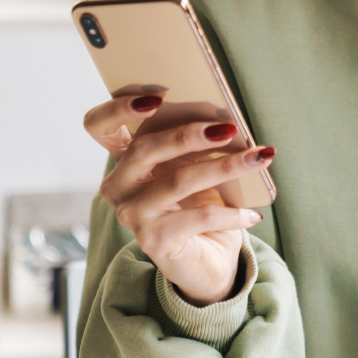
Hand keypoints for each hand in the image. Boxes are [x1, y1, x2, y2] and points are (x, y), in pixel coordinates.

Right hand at [84, 90, 274, 305]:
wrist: (208, 263)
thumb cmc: (200, 206)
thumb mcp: (195, 168)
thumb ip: (195, 143)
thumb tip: (226, 119)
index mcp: (124, 160)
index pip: (99, 125)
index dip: (119, 106)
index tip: (158, 94)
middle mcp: (119, 186)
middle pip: (144, 148)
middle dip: (189, 133)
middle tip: (229, 127)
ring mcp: (133, 215)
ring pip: (178, 180)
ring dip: (225, 166)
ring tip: (258, 158)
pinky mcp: (153, 241)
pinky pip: (198, 218)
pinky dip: (230, 213)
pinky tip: (252, 214)